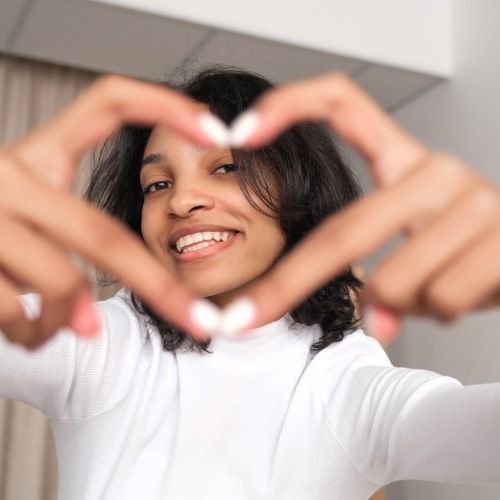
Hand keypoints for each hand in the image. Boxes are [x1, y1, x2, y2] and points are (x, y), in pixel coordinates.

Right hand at [0, 75, 225, 349]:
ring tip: (58, 326)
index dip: (165, 106)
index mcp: (36, 153)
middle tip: (202, 322)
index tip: (217, 129)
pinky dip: (33, 335)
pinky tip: (26, 329)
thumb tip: (92, 327)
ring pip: (60, 285)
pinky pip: (18, 314)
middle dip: (160, 288)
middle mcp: (7, 172)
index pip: (108, 102)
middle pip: (103, 233)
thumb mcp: (28, 212)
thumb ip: (69, 249)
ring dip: (70, 320)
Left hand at [227, 73, 499, 341]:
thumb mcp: (419, 237)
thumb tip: (379, 321)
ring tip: (437, 290)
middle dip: (287, 285)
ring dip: (407, 306)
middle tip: (244, 319)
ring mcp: (472, 201)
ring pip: (396, 282)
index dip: (289, 106)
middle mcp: (436, 171)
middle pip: (345, 232)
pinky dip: (443, 312)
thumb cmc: (470, 245)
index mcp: (404, 160)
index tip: (241, 132)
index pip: (342, 105)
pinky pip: (441, 298)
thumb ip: (383, 274)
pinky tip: (468, 291)